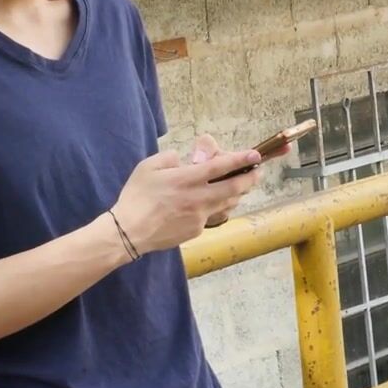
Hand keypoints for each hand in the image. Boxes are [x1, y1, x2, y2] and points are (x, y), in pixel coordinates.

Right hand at [110, 134, 261, 254]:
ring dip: (238, 194)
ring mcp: (200, 216)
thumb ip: (170, 158)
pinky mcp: (196, 230)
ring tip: (242, 187)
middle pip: (234, 187)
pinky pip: (214, 216)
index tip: (255, 155)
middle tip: (258, 172)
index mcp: (187, 179)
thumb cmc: (136, 197)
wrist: (129, 233)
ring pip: (228, 203)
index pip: (221, 167)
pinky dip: (220, 208)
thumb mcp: (148, 167)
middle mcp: (198, 198)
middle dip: (250, 178)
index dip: (241, 160)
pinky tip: (219, 204)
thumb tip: (183, 160)